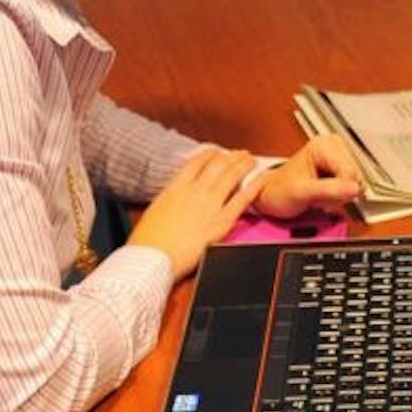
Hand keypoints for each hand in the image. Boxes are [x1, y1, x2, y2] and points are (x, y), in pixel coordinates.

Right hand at [128, 148, 261, 280]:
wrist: (152, 258)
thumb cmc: (148, 241)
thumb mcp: (155, 210)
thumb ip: (170, 199)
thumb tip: (175, 196)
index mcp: (176, 187)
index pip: (197, 162)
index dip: (211, 154)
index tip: (218, 153)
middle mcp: (195, 191)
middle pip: (218, 165)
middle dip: (231, 157)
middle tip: (240, 154)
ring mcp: (209, 205)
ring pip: (231, 176)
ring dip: (243, 165)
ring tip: (251, 160)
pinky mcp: (221, 222)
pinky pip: (242, 199)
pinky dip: (255, 186)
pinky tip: (263, 178)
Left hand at [252, 135, 363, 219]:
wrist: (271, 194)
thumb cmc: (279, 190)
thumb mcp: (302, 191)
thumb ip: (329, 189)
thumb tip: (353, 188)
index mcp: (324, 145)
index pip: (350, 172)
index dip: (340, 191)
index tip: (322, 196)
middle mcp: (334, 146)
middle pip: (355, 177)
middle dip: (340, 193)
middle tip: (319, 195)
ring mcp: (339, 156)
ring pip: (356, 183)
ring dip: (339, 195)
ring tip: (320, 194)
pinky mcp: (342, 168)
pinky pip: (352, 187)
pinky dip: (340, 195)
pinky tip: (326, 193)